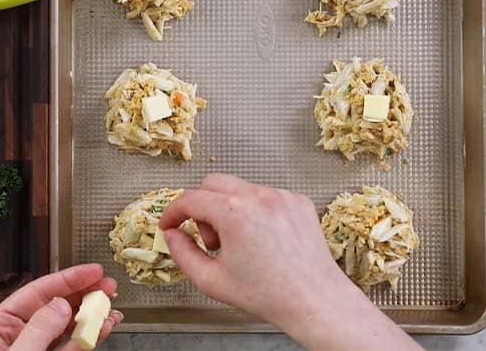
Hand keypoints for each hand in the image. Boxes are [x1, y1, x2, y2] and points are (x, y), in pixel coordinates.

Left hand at [0, 264, 121, 350]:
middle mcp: (17, 337)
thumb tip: (60, 306)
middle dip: (83, 294)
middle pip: (54, 306)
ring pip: (67, 327)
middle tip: (108, 286)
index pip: (36, 293)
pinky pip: (72, 348)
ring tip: (111, 308)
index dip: (67, 279)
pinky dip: (89, 338)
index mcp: (0, 327)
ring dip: (91, 316)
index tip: (91, 271)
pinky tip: (102, 329)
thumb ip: (38, 332)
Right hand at [159, 174, 416, 349]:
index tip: (169, 223)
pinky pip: (266, 196)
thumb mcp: (212, 281)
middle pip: (213, 184)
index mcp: (233, 213)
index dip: (173, 212)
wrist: (316, 302)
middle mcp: (258, 196)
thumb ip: (182, 254)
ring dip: (231, 209)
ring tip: (241, 243)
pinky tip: (264, 239)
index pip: (190, 199)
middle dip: (203, 207)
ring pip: (240, 189)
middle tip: (211, 239)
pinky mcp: (298, 201)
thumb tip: (171, 235)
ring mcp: (281, 196)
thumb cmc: (268, 295)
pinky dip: (257, 211)